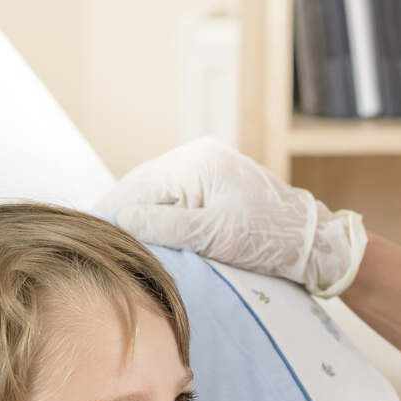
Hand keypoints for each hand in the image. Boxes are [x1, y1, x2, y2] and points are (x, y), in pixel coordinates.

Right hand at [96, 136, 367, 297]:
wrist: (314, 242)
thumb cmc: (269, 239)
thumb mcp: (213, 235)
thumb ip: (164, 226)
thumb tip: (120, 220)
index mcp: (197, 161)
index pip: (137, 186)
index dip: (111, 213)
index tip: (86, 238)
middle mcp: (200, 155)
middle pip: (144, 187)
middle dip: (122, 214)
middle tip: (95, 245)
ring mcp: (209, 167)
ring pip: (158, 193)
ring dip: (140, 217)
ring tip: (117, 244)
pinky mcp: (217, 183)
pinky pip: (177, 198)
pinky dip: (161, 216)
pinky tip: (149, 237)